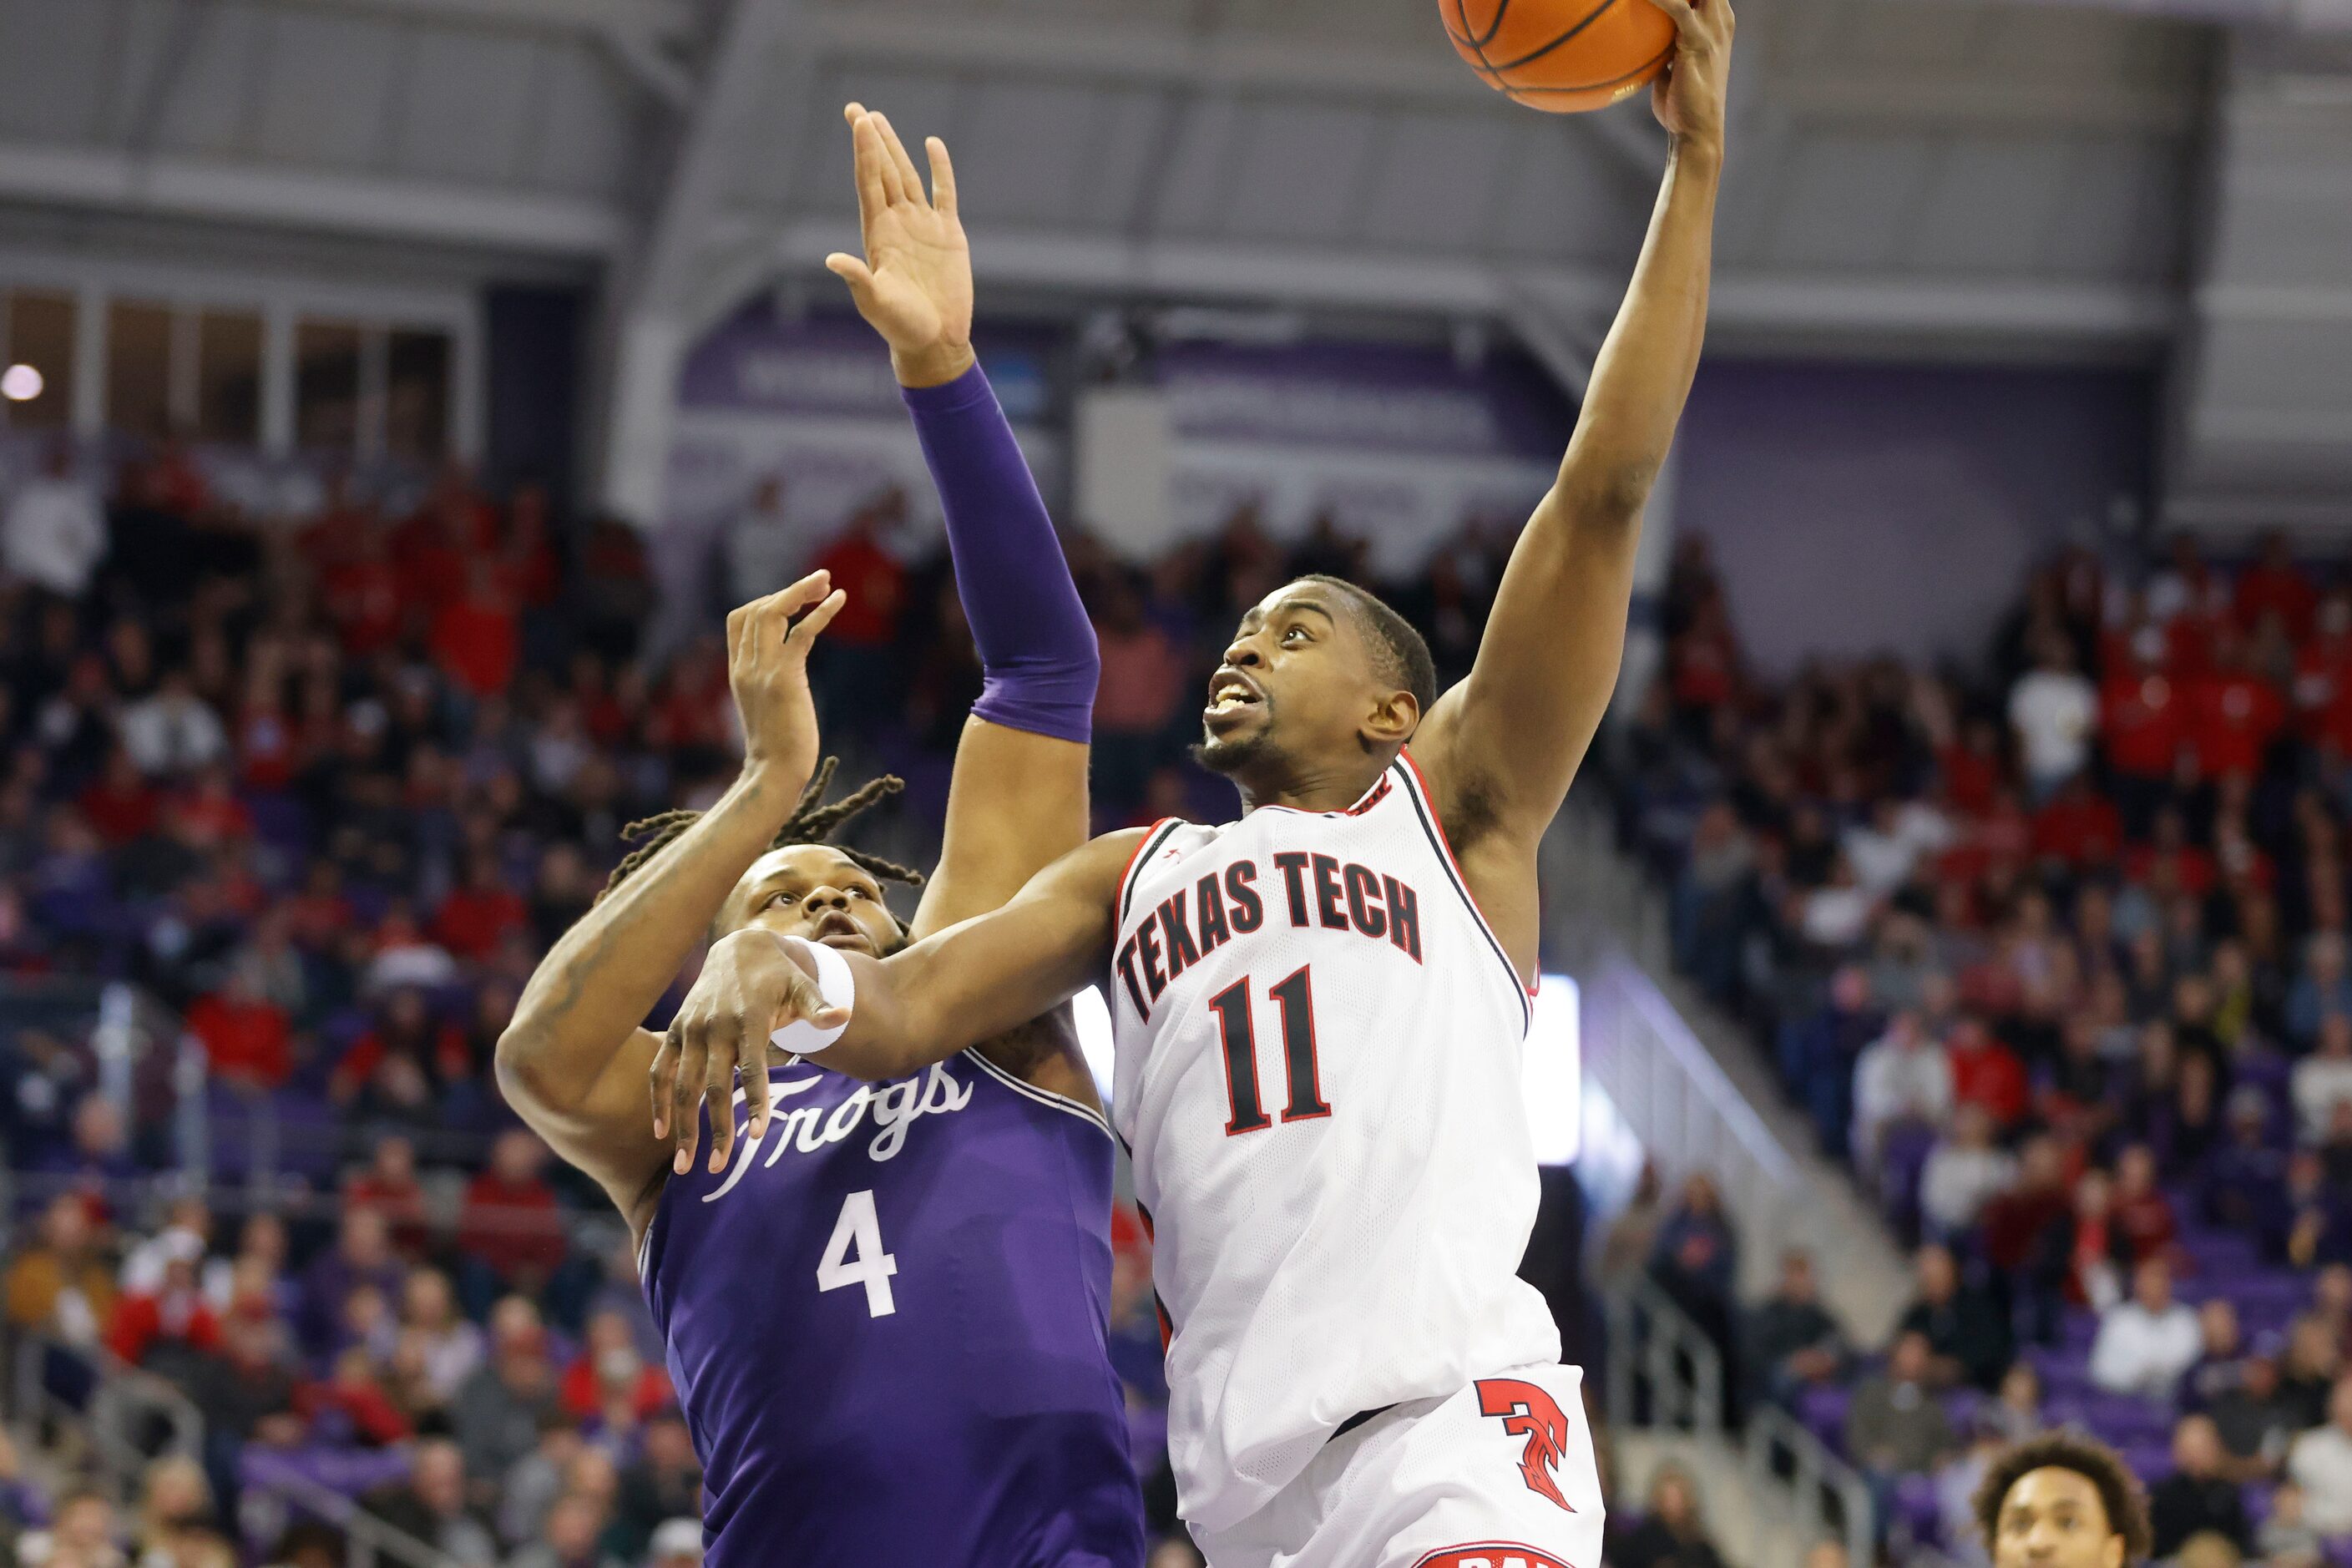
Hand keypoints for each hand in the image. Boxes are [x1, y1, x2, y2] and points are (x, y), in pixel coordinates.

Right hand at [650, 929, 850, 1174]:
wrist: (739, 949)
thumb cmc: (779, 977)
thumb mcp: (803, 986)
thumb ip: (819, 1007)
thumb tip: (845, 1015)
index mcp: (750, 1020)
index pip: (753, 1069)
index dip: (756, 1102)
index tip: (758, 1137)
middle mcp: (715, 1028)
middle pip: (714, 1087)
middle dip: (715, 1129)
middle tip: (718, 1169)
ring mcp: (691, 1030)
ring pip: (682, 1085)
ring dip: (682, 1126)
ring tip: (684, 1165)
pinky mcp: (675, 1031)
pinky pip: (660, 1070)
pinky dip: (657, 1100)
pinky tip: (661, 1132)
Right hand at [729, 571, 845, 784]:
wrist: (773, 774)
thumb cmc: (777, 748)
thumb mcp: (765, 706)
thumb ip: (768, 681)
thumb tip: (789, 669)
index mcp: (737, 671)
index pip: (738, 619)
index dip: (766, 600)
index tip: (795, 601)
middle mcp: (745, 666)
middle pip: (756, 608)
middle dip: (789, 589)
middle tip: (820, 581)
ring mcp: (762, 671)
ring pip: (773, 612)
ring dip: (802, 591)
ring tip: (827, 582)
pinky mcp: (785, 679)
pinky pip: (801, 632)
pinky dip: (821, 612)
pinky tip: (839, 599)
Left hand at [825, 104, 975, 387]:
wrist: (934, 341)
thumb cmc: (901, 327)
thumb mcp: (876, 303)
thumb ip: (858, 279)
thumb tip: (833, 260)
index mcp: (878, 234)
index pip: (868, 183)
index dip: (863, 151)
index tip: (858, 122)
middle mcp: (897, 224)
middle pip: (881, 172)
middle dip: (870, 141)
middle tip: (856, 109)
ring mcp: (922, 226)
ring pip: (907, 176)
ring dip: (894, 148)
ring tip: (879, 119)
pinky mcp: (948, 234)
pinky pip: (944, 193)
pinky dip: (940, 169)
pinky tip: (932, 145)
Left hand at [1641, 0, 1733, 152]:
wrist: (1697, 133)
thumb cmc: (1680, 106)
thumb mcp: (1670, 69)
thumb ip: (1662, 49)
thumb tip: (1636, 43)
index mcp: (1715, 21)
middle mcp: (1720, 19)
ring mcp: (1713, 29)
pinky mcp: (1699, 42)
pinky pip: (1677, 9)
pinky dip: (1659, 0)